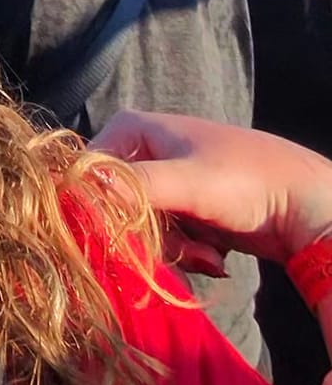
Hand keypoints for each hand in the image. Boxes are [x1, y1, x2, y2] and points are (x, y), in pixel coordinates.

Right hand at [96, 109, 331, 274]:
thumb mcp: (188, 182)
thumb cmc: (248, 180)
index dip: (102, 207)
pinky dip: (189, 253)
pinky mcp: (185, 210)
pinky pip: (165, 239)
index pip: (90, 171)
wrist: (307, 206)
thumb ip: (134, 187)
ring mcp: (166, 182)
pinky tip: (215, 255)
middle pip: (116, 205)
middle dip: (153, 236)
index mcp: (134, 128)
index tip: (128, 236)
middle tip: (188, 250)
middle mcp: (144, 151)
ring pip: (141, 228)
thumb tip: (77, 193)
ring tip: (209, 254)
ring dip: (175, 250)